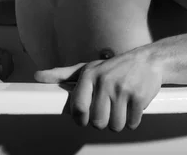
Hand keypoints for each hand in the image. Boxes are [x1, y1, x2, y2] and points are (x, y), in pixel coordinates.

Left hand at [34, 48, 161, 131]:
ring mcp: (123, 90)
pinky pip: (131, 124)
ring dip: (118, 122)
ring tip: (120, 108)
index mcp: (90, 75)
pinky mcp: (139, 98)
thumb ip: (63, 74)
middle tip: (107, 111)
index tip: (84, 119)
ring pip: (115, 126)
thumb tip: (38, 76)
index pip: (78, 107)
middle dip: (103, 121)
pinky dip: (132, 120)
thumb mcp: (88, 67)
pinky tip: (132, 107)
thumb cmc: (114, 67)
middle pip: (97, 122)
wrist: (148, 60)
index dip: (80, 119)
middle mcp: (105, 82)